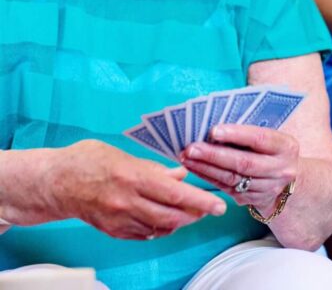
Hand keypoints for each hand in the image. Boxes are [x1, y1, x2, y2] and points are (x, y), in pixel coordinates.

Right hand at [0, 140, 225, 239]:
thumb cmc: (88, 160)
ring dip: (180, 222)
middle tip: (210, 209)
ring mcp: (120, 220)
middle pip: (172, 216)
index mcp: (133, 177)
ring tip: (191, 211)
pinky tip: (166, 218)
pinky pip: (145, 234)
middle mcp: (128, 202)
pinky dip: (160, 228)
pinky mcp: (113, 231)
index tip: (219, 206)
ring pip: (161, 228)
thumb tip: (180, 174)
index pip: (176, 195)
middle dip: (196, 215)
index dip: (201, 202)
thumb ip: (153, 167)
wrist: (55, 183)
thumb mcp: (123, 154)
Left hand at [180, 124, 298, 214]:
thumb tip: (216, 124)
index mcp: (286, 147)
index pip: (260, 139)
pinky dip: (208, 177)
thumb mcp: (273, 137)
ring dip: (206, 168)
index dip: (236, 135)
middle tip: (191, 147)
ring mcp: (267, 188)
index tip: (213, 130)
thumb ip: (251, 131)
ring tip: (187, 157)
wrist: (290, 182)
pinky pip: (227, 189)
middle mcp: (280, 170)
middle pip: (244, 163)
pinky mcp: (253, 200)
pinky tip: (194, 168)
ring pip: (232, 179)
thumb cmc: (273, 149)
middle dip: (214, 155)